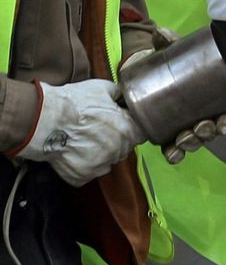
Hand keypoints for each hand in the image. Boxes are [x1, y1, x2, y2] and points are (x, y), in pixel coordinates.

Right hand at [15, 80, 144, 186]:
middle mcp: (118, 151)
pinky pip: (88, 172)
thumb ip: (121, 95)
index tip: (121, 124)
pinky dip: (82, 165)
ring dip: (100, 153)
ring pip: (107, 161)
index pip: (141, 134)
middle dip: (115, 140)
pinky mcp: (82, 176)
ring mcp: (100, 165)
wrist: (45, 120)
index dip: (131, 128)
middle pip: (124, 148)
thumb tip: (126, 96)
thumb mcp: (103, 89)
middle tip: (96, 130)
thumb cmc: (74, 102)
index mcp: (128, 130)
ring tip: (83, 140)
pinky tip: (73, 152)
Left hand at [120, 30, 225, 164]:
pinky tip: (170, 153)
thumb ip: (169, 41)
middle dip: (206, 134)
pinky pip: (176, 149)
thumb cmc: (173, 62)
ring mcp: (188, 125)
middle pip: (211, 130)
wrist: (151, 72)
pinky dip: (174, 154)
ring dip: (191, 144)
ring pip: (195, 141)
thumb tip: (161, 31)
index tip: (222, 124)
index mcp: (215, 96)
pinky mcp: (171, 133)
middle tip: (197, 128)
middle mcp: (205, 114)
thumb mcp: (174, 51)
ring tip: (182, 138)